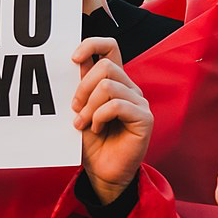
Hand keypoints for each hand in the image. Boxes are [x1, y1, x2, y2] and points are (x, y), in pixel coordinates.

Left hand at [71, 37, 151, 205]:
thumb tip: (74, 61)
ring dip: (89, 106)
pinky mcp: (144, 119)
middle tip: (75, 109)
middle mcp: (129, 88)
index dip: (91, 44)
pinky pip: (117, 105)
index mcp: (115, 82)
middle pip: (106, 66)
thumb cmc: (93, 143)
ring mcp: (139, 102)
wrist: (103, 173)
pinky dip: (100, 116)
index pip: (110, 47)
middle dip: (83, 87)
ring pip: (108, 86)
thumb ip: (81, 86)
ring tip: (82, 123)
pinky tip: (97, 129)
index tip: (73, 59)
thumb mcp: (81, 109)